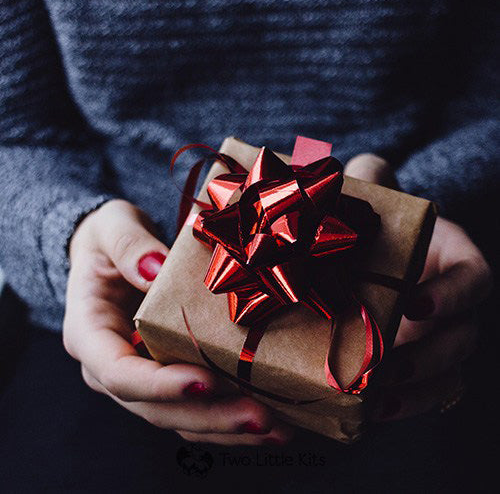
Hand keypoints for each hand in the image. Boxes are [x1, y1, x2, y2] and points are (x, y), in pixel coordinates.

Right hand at [64, 199, 291, 444]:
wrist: (115, 254)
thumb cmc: (110, 240)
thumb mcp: (111, 228)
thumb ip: (128, 246)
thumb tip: (155, 268)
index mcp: (90, 334)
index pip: (118, 373)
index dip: (160, 385)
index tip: (206, 381)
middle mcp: (112, 367)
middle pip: (155, 409)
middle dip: (210, 416)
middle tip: (260, 417)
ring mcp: (141, 376)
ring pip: (179, 418)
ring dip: (227, 427)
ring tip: (276, 427)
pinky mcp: (167, 375)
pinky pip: (195, 407)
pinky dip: (228, 416)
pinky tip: (267, 418)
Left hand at [344, 155, 492, 420]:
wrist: (373, 261)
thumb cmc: (379, 231)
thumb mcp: (378, 204)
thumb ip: (374, 182)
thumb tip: (364, 166)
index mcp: (454, 261)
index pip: (473, 280)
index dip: (451, 295)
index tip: (414, 304)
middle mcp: (456, 305)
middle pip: (463, 337)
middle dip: (427, 355)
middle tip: (384, 363)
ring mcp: (442, 340)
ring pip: (449, 374)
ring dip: (416, 390)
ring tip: (376, 397)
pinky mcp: (422, 367)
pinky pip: (427, 394)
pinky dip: (405, 405)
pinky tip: (372, 411)